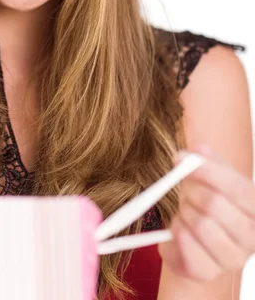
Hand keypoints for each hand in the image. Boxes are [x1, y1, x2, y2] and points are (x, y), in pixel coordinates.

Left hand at [157, 144, 254, 282]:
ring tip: (186, 210)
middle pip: (214, 205)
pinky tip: (181, 227)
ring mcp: (232, 259)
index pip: (238, 188)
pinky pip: (185, 246)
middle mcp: (251, 238)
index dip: (209, 172)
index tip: (183, 159)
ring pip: (199, 224)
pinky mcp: (207, 272)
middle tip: (184, 187)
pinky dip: (176, 230)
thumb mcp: (211, 175)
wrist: (196, 237)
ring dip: (184, 210)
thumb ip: (206, 159)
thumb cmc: (208, 202)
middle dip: (191, 190)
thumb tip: (198, 150)